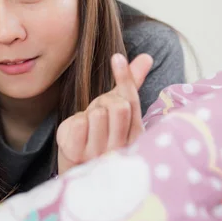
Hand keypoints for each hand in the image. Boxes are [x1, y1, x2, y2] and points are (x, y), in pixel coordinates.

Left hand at [56, 53, 152, 174]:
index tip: (116, 57)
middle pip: (118, 106)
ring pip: (98, 113)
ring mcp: (99, 154)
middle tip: (99, 111)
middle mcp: (122, 148)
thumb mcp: (117, 107)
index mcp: (136, 136)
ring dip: (89, 113)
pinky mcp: (77, 154)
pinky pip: (78, 123)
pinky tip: (77, 133)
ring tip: (88, 126)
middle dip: (105, 101)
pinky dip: (75, 121)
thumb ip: (131, 84)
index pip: (133, 102)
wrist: (76, 163)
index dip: (125, 78)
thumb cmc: (100, 132)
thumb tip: (147, 57)